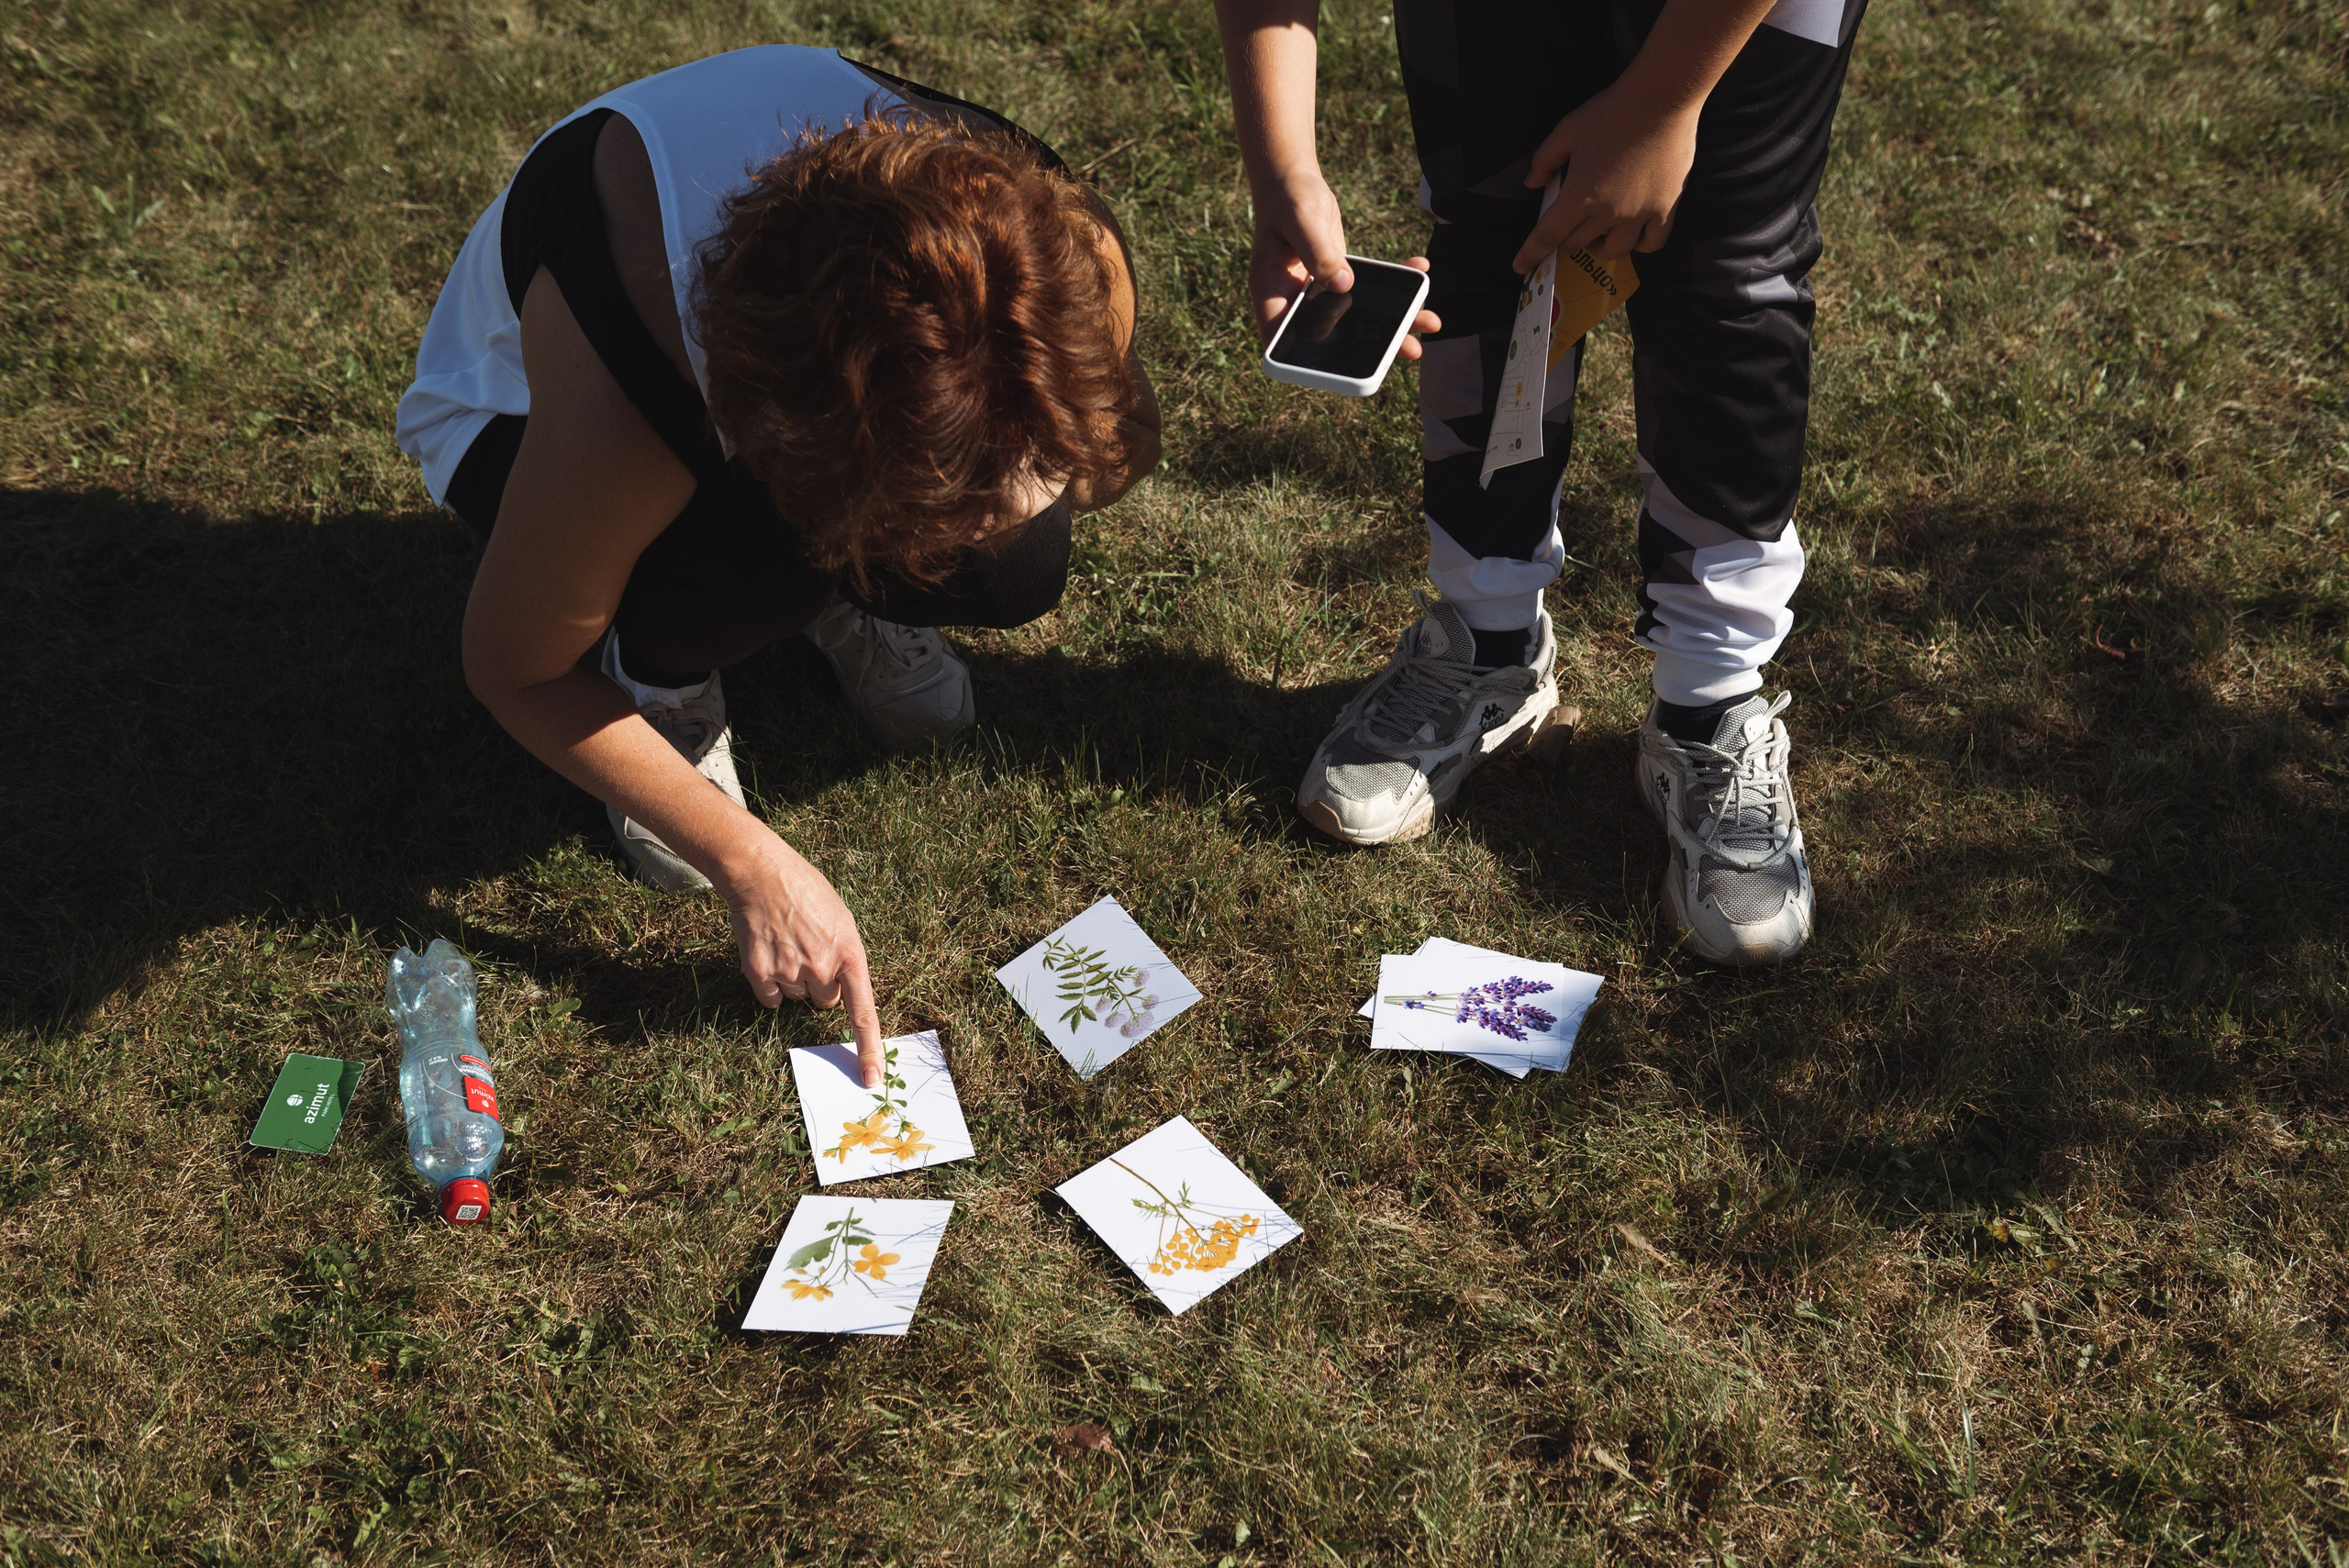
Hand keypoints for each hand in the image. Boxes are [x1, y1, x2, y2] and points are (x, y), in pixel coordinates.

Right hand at [717, 831, 885, 1086]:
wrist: (762, 874)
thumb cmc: (807, 893)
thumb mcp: (841, 920)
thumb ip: (846, 958)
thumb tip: (841, 994)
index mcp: (850, 953)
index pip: (863, 1012)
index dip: (868, 1049)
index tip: (871, 1080)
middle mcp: (822, 967)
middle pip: (826, 1003)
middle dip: (822, 985)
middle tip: (810, 951)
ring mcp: (789, 971)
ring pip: (797, 998)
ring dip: (794, 980)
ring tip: (788, 944)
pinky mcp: (760, 972)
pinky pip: (771, 999)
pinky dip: (770, 984)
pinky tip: (769, 954)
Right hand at [1246, 170, 1439, 356]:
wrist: (1291, 182)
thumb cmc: (1286, 198)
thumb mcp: (1301, 221)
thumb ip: (1318, 251)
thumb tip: (1344, 284)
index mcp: (1272, 295)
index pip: (1284, 340)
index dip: (1309, 363)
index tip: (1345, 370)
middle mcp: (1295, 301)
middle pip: (1332, 337)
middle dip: (1374, 347)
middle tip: (1410, 350)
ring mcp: (1320, 292)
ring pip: (1356, 318)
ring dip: (1394, 321)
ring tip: (1429, 321)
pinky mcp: (1339, 277)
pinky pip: (1370, 289)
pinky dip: (1396, 282)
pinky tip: (1420, 269)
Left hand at [1514, 80, 1700, 270]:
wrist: (1661, 99)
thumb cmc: (1609, 112)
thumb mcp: (1566, 131)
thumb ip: (1544, 160)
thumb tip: (1531, 183)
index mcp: (1579, 196)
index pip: (1547, 235)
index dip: (1531, 254)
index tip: (1520, 267)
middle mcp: (1608, 213)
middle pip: (1577, 244)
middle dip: (1562, 245)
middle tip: (1560, 239)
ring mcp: (1639, 214)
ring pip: (1614, 251)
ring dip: (1599, 249)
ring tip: (1596, 237)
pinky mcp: (1665, 208)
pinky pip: (1651, 243)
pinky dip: (1639, 245)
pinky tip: (1633, 236)